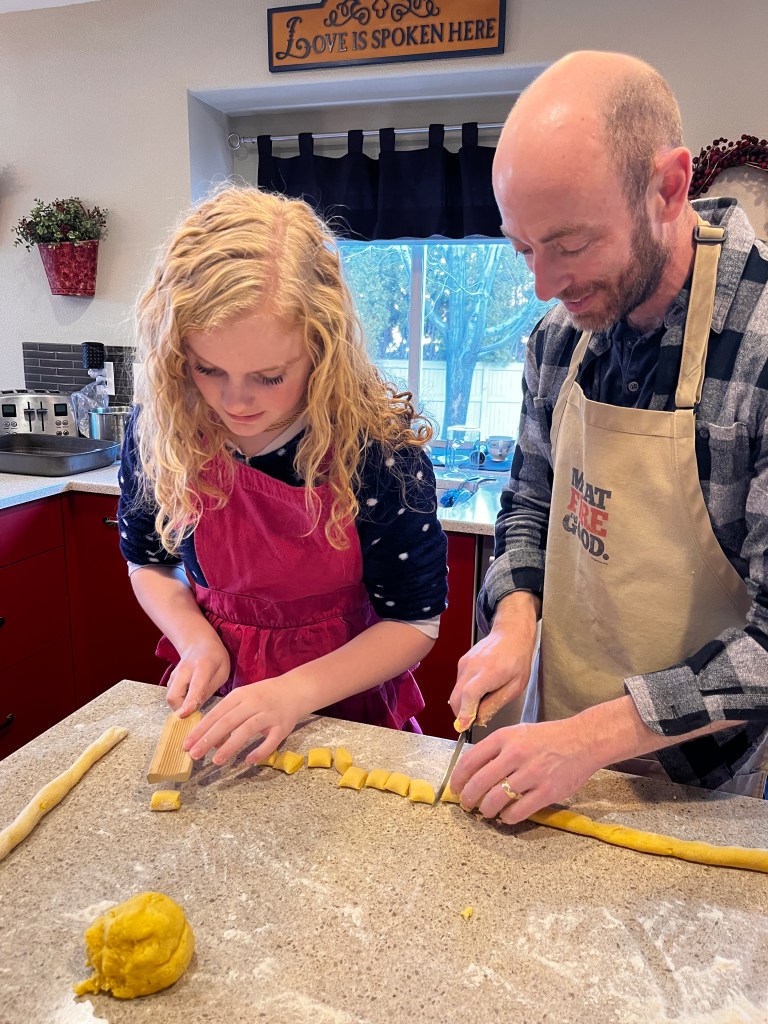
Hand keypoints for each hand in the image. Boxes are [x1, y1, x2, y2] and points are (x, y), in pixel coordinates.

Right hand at [165, 635, 230, 716]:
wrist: (199, 643)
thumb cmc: (216, 659)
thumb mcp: (222, 672)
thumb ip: (209, 690)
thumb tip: (195, 709)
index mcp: (202, 666)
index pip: (195, 686)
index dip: (190, 701)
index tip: (185, 714)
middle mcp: (184, 670)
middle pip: (173, 695)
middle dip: (180, 710)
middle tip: (193, 714)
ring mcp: (174, 674)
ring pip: (170, 697)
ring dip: (179, 707)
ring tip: (193, 705)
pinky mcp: (170, 679)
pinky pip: (171, 695)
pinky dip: (178, 702)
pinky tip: (188, 699)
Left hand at [183, 677, 305, 766]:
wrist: (296, 689)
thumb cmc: (265, 696)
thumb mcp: (244, 699)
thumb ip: (227, 716)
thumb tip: (210, 741)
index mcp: (240, 695)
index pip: (216, 713)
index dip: (201, 729)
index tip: (186, 744)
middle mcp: (253, 703)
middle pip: (228, 721)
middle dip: (208, 739)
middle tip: (194, 754)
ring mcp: (269, 714)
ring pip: (247, 730)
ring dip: (230, 746)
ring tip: (216, 761)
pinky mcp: (283, 726)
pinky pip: (271, 741)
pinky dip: (260, 751)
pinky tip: (249, 760)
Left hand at [450, 717, 600, 823]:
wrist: (583, 740)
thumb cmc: (548, 737)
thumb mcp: (518, 732)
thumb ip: (496, 748)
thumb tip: (473, 769)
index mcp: (504, 738)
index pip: (470, 761)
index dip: (458, 779)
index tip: (455, 788)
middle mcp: (515, 754)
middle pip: (479, 783)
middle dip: (468, 798)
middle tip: (467, 804)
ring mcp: (531, 774)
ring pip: (495, 799)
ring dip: (486, 809)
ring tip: (486, 811)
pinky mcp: (547, 791)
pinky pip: (518, 811)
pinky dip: (507, 817)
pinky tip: (506, 816)